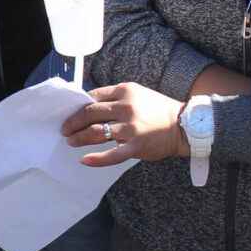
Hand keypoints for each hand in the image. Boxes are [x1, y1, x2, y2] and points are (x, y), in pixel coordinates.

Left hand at [61, 83, 192, 167]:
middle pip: (89, 114)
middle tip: (65, 130)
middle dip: (73, 123)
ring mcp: (132, 127)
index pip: (93, 97)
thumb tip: (89, 107)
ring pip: (96, 132)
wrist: (186, 125)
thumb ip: (117, 99)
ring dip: (79, 138)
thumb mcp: (139, 95)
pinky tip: (85, 160)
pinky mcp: (137, 145)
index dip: (78, 107)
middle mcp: (127, 107)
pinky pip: (112, 154)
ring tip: (72, 142)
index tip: (71, 114)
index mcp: (126, 91)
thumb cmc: (160, 111)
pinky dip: (96, 159)